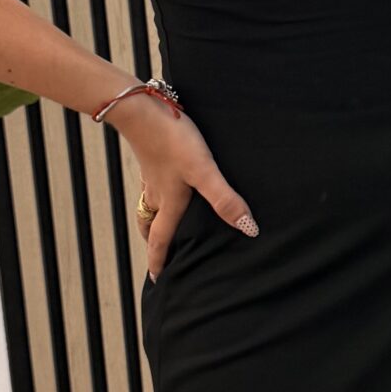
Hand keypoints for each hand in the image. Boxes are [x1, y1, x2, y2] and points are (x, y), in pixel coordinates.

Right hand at [111, 93, 258, 277]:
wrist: (142, 109)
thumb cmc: (173, 141)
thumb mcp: (203, 172)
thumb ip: (224, 199)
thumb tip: (248, 229)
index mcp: (168, 203)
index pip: (160, 240)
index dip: (159, 262)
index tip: (156, 281)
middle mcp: (156, 193)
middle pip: (149, 225)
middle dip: (152, 242)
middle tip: (157, 254)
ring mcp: (152, 174)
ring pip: (149, 204)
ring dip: (151, 218)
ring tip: (160, 223)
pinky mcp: (152, 156)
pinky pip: (152, 184)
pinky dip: (156, 193)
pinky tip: (168, 181)